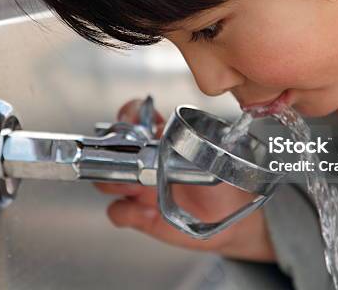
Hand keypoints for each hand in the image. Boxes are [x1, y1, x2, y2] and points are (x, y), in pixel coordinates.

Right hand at [94, 98, 276, 261]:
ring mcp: (140, 188)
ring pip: (106, 180)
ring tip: (137, 188)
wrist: (231, 223)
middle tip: (128, 158)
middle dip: (111, 151)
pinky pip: (118, 211)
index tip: (133, 119)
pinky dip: (128, 212)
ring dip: (113, 182)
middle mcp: (146, 161)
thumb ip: (201, 147)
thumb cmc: (225, 185)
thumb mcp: (218, 159)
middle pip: (111, 148)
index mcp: (163, 140)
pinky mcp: (140, 214)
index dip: (128, 115)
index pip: (135, 118)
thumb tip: (188, 139)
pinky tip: (148, 213)